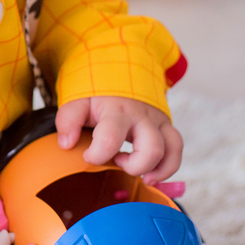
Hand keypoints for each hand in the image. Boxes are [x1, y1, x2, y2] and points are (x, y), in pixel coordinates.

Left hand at [54, 96, 182, 183]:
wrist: (117, 68)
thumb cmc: (96, 92)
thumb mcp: (77, 100)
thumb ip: (68, 120)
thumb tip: (67, 144)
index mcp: (116, 110)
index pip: (110, 139)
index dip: (97, 155)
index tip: (88, 155)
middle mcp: (141, 116)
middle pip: (151, 148)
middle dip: (134, 166)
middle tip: (117, 162)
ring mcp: (156, 120)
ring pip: (170, 149)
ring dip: (155, 169)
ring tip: (140, 176)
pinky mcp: (165, 125)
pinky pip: (177, 148)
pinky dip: (169, 166)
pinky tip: (153, 176)